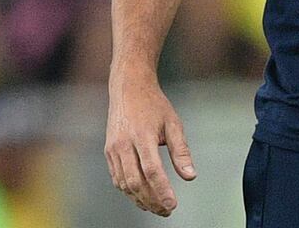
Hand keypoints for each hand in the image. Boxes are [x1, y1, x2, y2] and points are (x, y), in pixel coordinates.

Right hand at [105, 66, 196, 216]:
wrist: (128, 89)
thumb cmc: (154, 105)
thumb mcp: (173, 124)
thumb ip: (181, 151)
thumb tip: (190, 176)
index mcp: (142, 136)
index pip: (152, 171)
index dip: (162, 191)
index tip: (172, 205)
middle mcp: (123, 145)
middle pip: (136, 182)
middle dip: (152, 200)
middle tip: (167, 210)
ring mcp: (113, 149)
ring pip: (125, 183)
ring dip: (140, 199)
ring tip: (157, 207)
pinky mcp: (108, 152)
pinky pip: (117, 178)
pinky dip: (129, 190)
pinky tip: (142, 196)